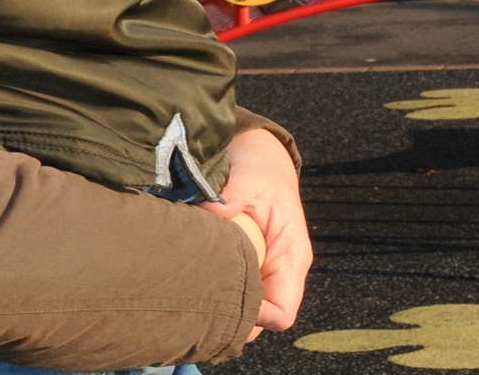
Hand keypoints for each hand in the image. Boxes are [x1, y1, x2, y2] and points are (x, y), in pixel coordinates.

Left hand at [200, 128, 311, 335]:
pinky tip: (188, 280)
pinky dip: (212, 290)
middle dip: (230, 320)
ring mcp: (261, 270)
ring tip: (188, 293)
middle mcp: (278, 272)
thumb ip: (231, 197)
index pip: (282, 313)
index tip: (222, 303)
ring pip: (243, 309)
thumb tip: (212, 212)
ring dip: (219, 306)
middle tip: (193, 305)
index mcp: (291, 258)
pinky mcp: (244, 264)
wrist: (259, 156)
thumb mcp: (248, 178)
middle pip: (259, 322)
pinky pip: (231, 290)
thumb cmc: (258, 168)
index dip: (255, 318)